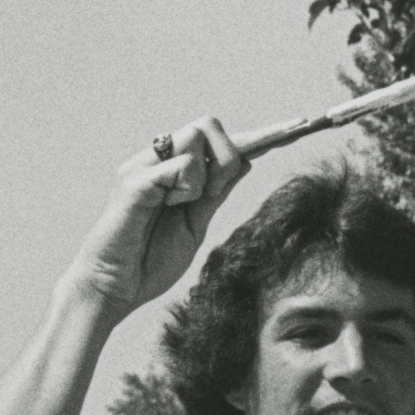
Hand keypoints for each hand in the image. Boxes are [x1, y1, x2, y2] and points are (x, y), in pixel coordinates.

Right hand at [64, 119, 248, 317]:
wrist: (114, 289)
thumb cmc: (149, 262)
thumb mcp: (196, 225)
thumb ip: (216, 194)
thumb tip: (244, 163)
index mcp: (174, 170)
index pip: (221, 142)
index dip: (261, 135)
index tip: (300, 125)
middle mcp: (158, 160)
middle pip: (210, 125)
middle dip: (226, 156)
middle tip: (210, 194)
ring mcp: (144, 166)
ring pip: (197, 136)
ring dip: (203, 175)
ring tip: (181, 204)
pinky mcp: (134, 180)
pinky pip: (180, 165)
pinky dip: (185, 187)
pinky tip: (167, 206)